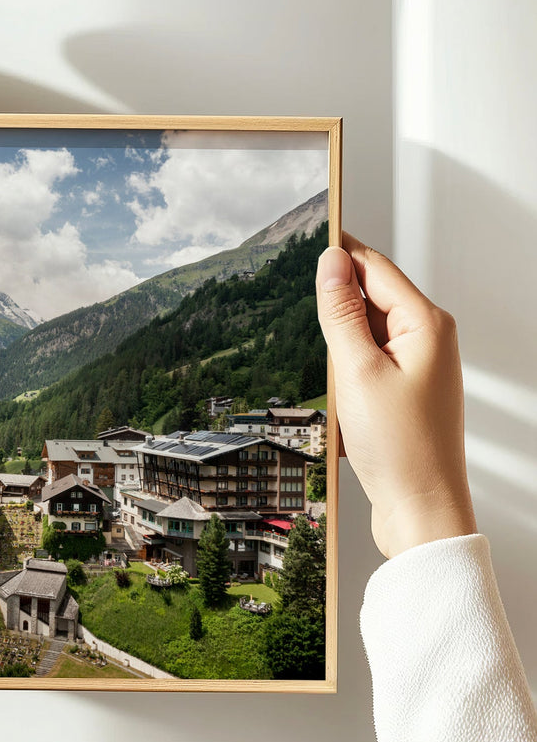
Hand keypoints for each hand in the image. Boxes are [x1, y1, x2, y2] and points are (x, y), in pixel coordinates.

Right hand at [316, 235, 476, 558]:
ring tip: (342, 396)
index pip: (375, 268)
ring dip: (340, 355)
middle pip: (370, 300)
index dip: (341, 251)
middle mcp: (429, 340)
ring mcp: (419, 367)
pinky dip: (348, 378)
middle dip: (336, 314)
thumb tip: (331, 262)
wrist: (421, 509)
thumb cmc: (399, 447)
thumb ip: (341, 313)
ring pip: (365, 337)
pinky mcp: (406, 392)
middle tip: (320, 343)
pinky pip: (367, 366)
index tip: (311, 231)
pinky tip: (346, 409)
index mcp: (427, 325)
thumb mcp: (357, 371)